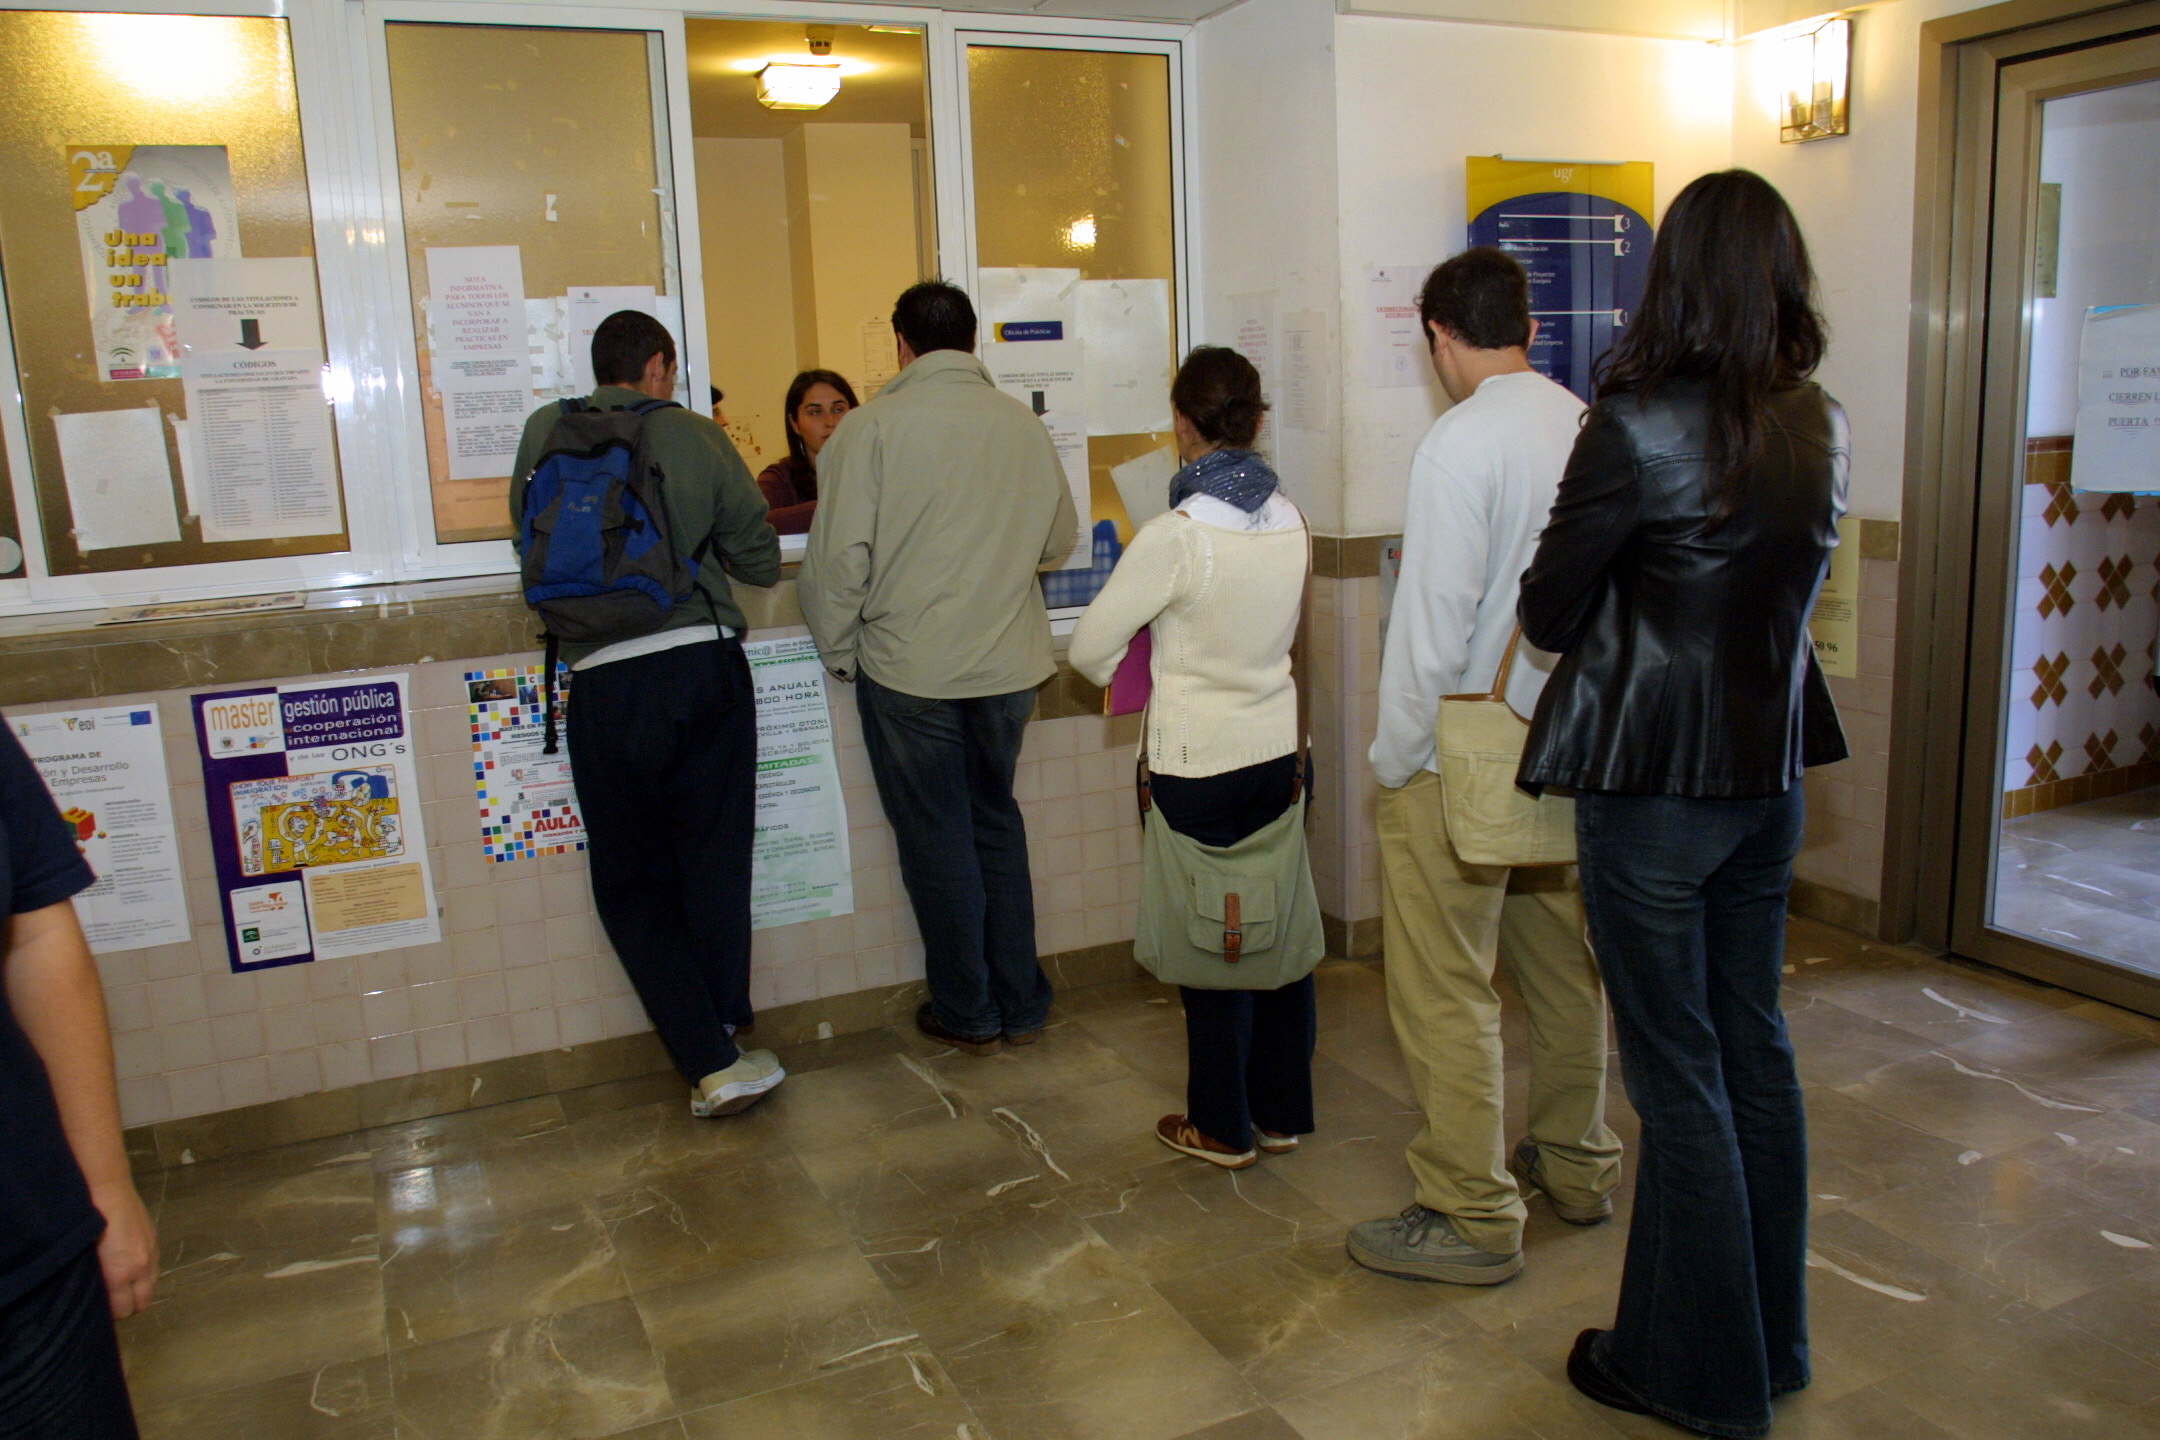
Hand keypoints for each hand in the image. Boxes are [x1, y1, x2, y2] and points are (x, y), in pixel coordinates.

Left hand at [88, 1180, 157, 1318]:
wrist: (109, 1191)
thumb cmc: (89, 1224)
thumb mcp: (87, 1256)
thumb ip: (96, 1279)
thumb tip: (96, 1296)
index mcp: (120, 1274)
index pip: (124, 1310)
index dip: (113, 1314)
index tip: (102, 1309)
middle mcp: (140, 1268)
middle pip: (142, 1303)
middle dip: (129, 1306)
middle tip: (113, 1301)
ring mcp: (151, 1253)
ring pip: (151, 1287)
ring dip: (139, 1291)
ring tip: (123, 1286)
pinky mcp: (155, 1241)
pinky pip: (155, 1269)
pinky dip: (145, 1274)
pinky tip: (132, 1267)